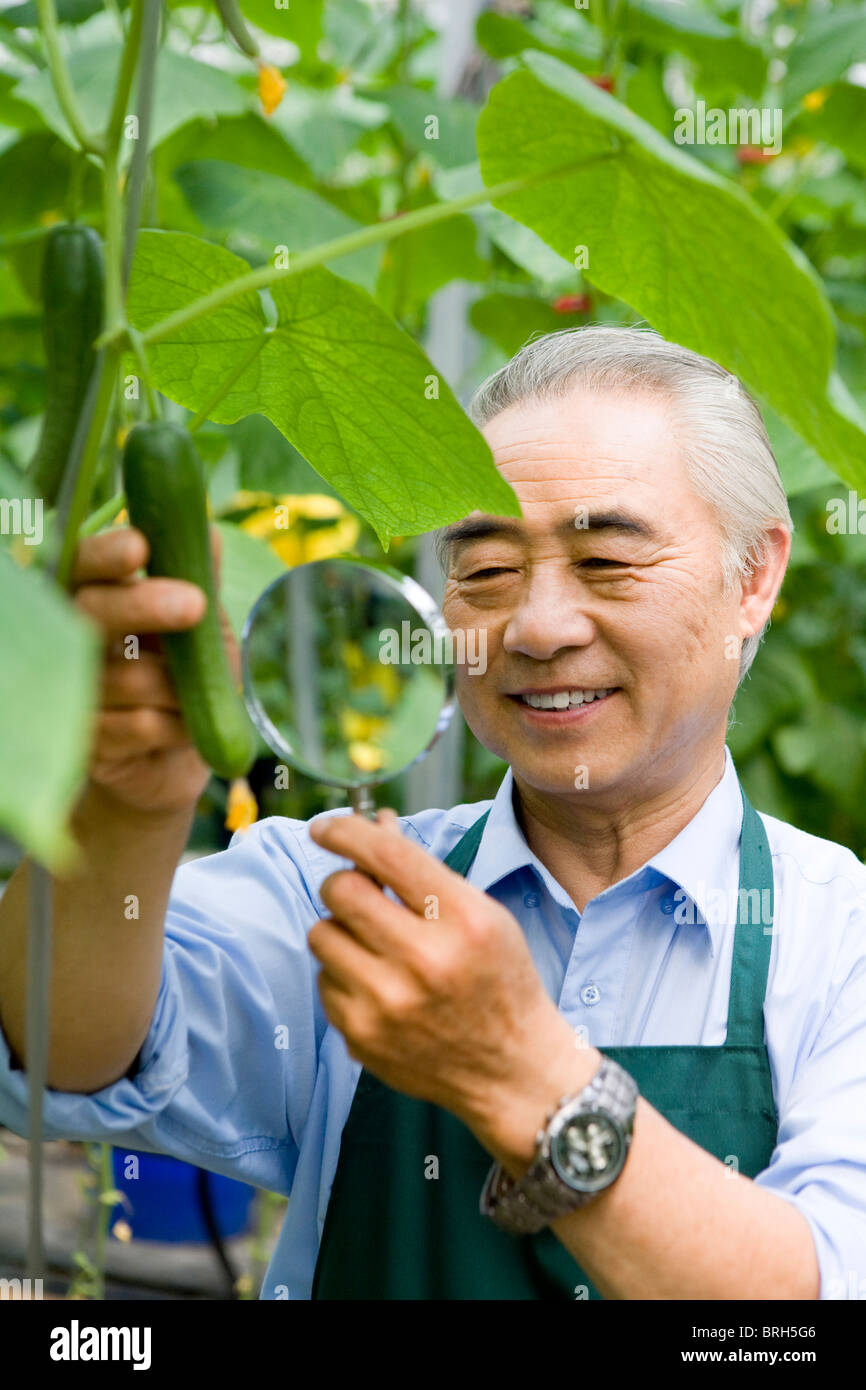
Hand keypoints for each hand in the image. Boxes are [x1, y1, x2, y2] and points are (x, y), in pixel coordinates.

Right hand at [71, 524, 238, 815]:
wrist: (169, 759)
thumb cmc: (182, 677)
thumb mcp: (201, 626)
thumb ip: (199, 580)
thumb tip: (208, 531)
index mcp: (93, 595)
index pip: (84, 563)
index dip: (108, 554)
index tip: (141, 547)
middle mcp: (70, 637)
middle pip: (93, 613)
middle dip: (144, 606)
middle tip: (195, 604)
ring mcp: (73, 691)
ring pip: (128, 677)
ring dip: (179, 686)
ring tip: (195, 693)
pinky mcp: (86, 743)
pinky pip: (140, 726)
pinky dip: (177, 726)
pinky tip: (181, 729)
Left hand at [307, 810, 598, 1168]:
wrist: (512, 1071)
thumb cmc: (499, 980)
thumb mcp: (481, 914)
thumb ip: (423, 871)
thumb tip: (372, 824)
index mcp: (463, 921)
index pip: (386, 855)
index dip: (345, 831)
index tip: (325, 827)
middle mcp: (423, 961)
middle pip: (340, 891)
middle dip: (345, 882)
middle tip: (363, 893)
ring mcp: (387, 1005)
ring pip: (321, 933)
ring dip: (342, 930)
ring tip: (377, 945)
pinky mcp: (361, 1036)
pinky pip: (323, 979)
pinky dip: (344, 974)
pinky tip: (380, 985)